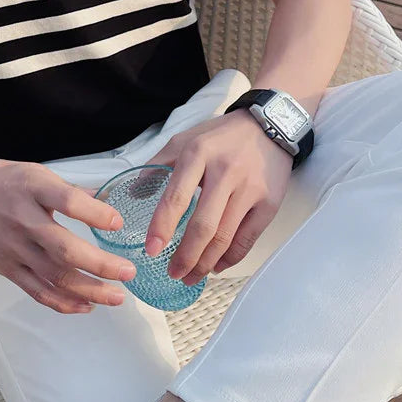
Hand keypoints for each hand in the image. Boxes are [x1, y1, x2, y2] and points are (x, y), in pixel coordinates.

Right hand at [0, 158, 137, 312]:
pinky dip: (63, 302)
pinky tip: (87, 306)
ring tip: (117, 297)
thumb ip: (68, 190)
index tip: (118, 223)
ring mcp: (14, 249)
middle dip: (100, 264)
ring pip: (55, 276)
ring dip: (90, 290)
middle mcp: (23, 220)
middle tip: (129, 272)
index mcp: (32, 188)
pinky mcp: (8, 268)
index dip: (95, 214)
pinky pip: (38, 291)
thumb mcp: (34, 172)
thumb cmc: (0, 182)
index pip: (67, 201)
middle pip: (64, 249)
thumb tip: (105, 202)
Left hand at [144, 110, 292, 283]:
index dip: (162, 226)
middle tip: (172, 273)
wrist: (269, 125)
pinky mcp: (269, 202)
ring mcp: (249, 189)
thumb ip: (157, 166)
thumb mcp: (185, 140)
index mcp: (198, 154)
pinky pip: (247, 239)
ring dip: (205, 263)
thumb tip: (132, 194)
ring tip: (191, 276)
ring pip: (225, 237)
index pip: (176, 196)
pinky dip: (230, 258)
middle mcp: (225, 172)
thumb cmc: (221, 136)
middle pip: (203, 225)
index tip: (151, 249)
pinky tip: (216, 266)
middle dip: (185, 256)